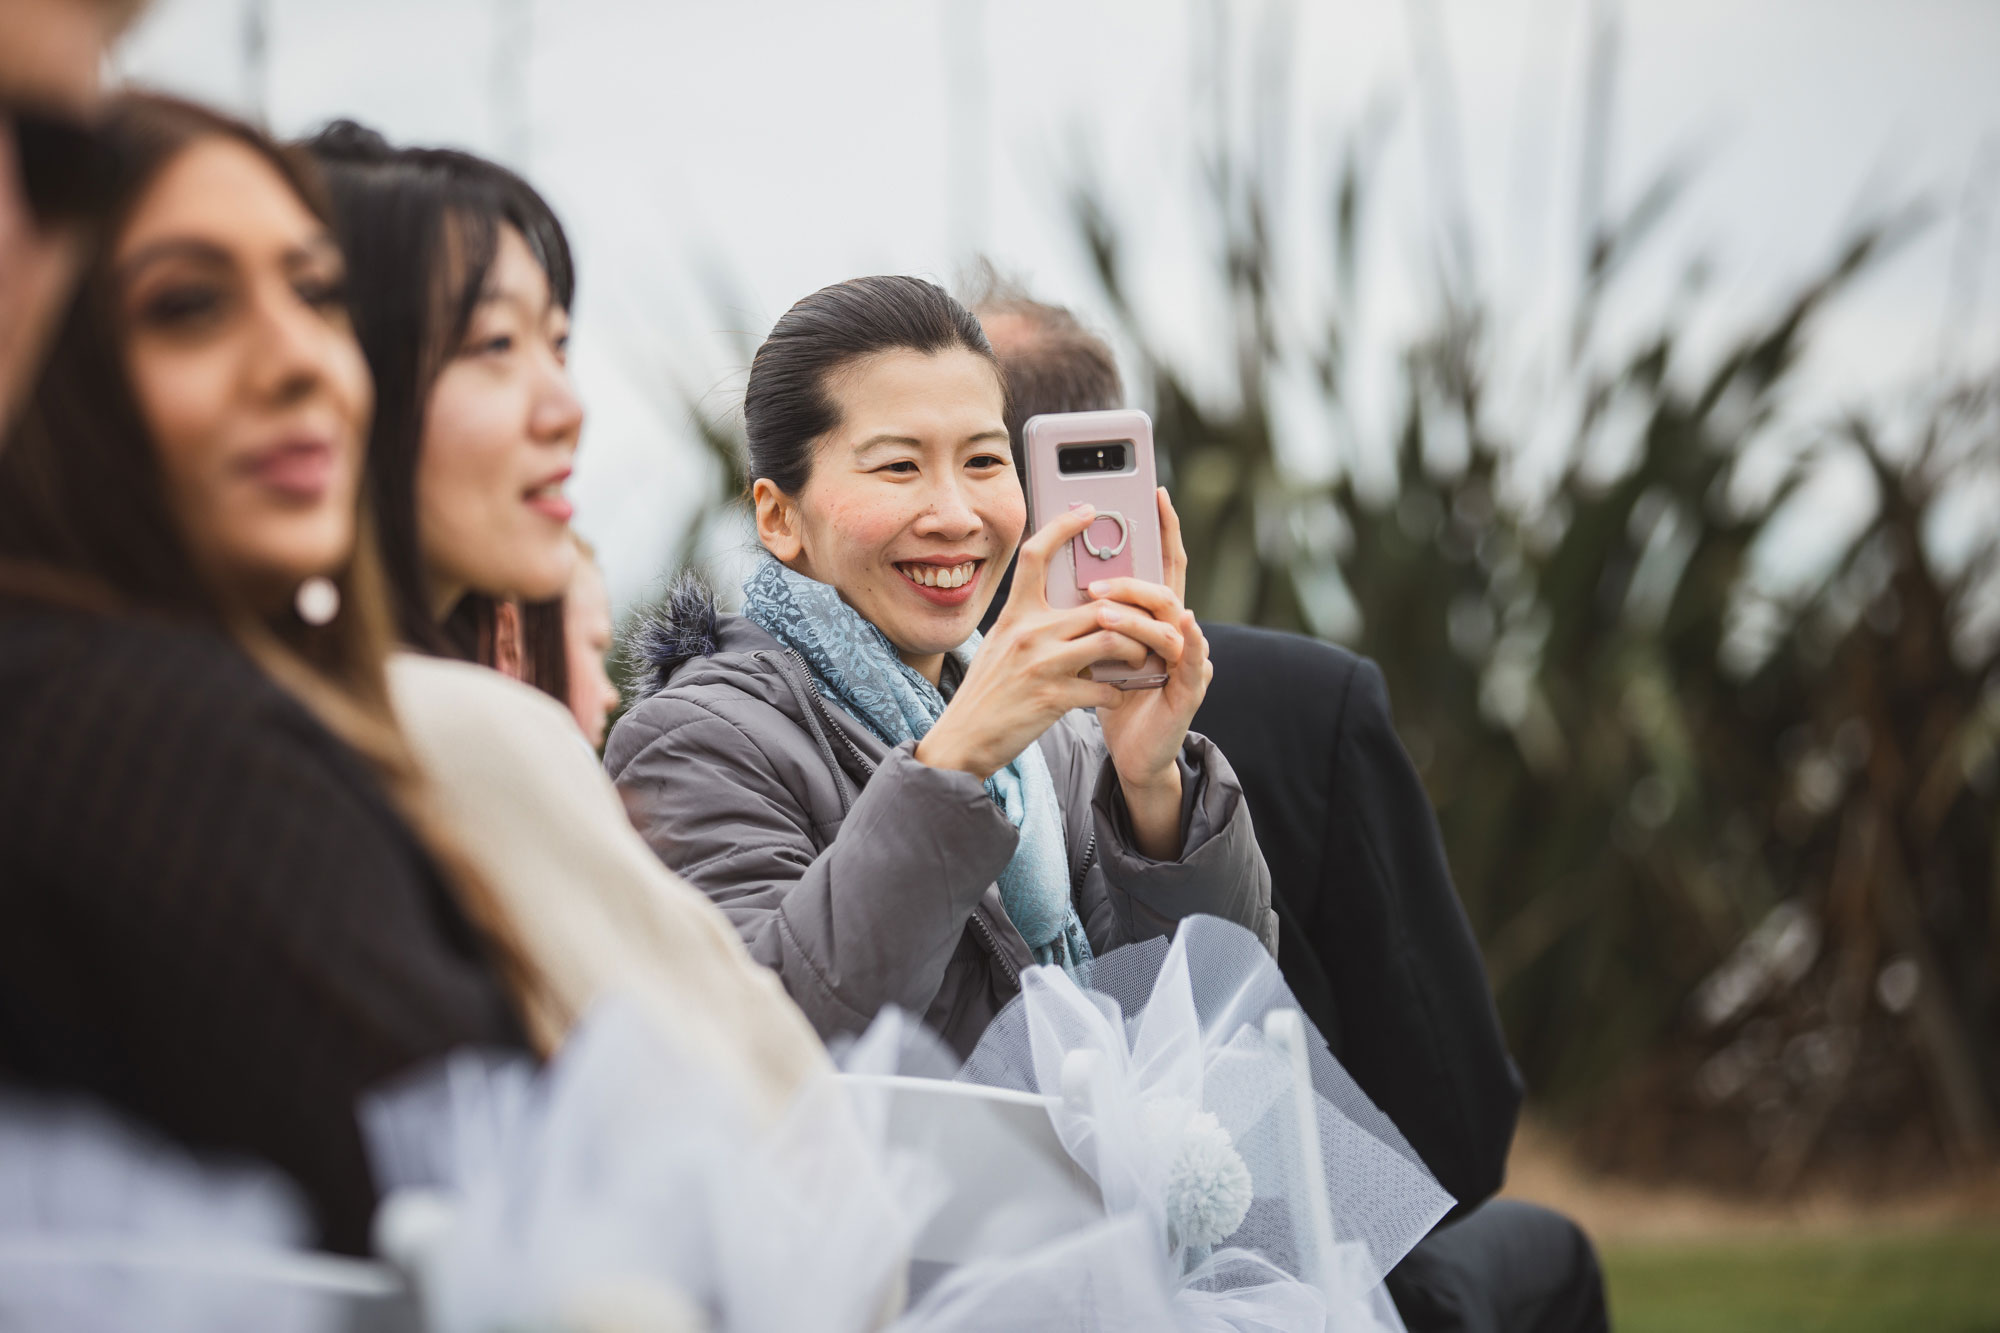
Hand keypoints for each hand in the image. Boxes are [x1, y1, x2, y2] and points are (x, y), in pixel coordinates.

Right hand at [915, 505, 1183, 780]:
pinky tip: (1118, 693)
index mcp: (1014, 615)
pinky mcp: (1053, 698)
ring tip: (1141, 657)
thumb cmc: (986, 693)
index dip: (1062, 528)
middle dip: (1135, 613)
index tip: (1087, 513)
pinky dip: (1119, 690)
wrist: (963, 739)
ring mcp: (1042, 665)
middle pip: (1098, 604)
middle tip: (1151, 622)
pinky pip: (1104, 687)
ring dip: (1137, 648)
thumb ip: (1029, 625)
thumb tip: (1064, 611)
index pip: (1035, 555)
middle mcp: (1028, 633)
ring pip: (1112, 639)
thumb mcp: (999, 646)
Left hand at [1090, 489, 1211, 858]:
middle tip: (1095, 580)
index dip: (1162, 528)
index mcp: (1154, 618)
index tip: (1155, 491)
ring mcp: (1189, 658)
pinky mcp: (1191, 690)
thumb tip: (1063, 570)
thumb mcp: (1096, 650)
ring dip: (1140, 612)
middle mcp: (1178, 631)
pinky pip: (1192, 659)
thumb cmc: (1115, 697)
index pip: (1160, 565)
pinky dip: (1188, 641)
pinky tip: (1181, 626)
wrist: (1134, 753)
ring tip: (1105, 611)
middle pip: (1164, 587)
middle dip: (1133, 577)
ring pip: (1174, 619)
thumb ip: (1090, 615)